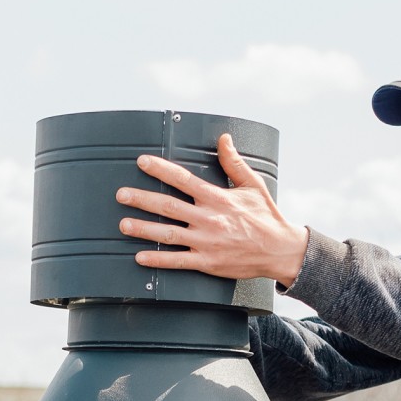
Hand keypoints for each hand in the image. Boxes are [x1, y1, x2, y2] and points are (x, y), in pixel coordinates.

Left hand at [117, 134, 308, 285]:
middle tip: (121, 194)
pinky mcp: (207, 262)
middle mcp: (208, 219)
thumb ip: (234, 162)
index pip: (183, 180)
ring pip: (168, 234)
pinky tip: (140, 257)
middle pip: (168, 207)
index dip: (160, 169)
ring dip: (144, 229)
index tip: (142, 161)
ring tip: (123, 224)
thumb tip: (223, 137)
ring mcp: (206, 242)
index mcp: (217, 198)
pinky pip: (178, 262)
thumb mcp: (253, 185)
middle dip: (142, 199)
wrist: (279, 250)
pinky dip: (158, 260)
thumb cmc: (265, 217)